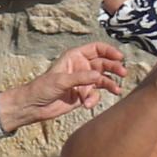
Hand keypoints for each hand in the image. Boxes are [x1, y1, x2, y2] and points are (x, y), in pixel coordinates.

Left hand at [7, 41, 136, 123]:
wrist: (33, 106)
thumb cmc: (42, 88)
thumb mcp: (61, 80)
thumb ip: (80, 78)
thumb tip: (98, 76)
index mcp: (75, 57)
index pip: (96, 49)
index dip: (109, 51)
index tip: (119, 57)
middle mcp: (81, 67)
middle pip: (103, 64)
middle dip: (113, 68)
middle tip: (123, 73)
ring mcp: (83, 81)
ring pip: (102, 80)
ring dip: (110, 84)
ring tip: (117, 90)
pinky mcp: (83, 95)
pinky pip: (95, 95)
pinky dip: (94, 99)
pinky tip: (87, 104)